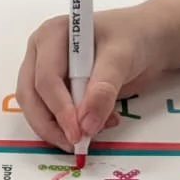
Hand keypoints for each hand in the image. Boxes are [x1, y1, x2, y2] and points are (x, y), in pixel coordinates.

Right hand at [16, 5, 171, 151]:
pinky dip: (70, 126)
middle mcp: (41, 53)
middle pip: (31, 96)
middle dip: (50, 125)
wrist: (148, 40)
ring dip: (60, 127)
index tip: (78, 133)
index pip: (46, 78)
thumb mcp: (121, 59)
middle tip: (76, 144)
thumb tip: (86, 125)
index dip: (60, 109)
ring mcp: (46, 71)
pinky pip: (52, 113)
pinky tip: (98, 124)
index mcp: (51, 35)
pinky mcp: (57, 90)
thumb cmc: (133, 38)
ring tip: (94, 132)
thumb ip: (103, 90)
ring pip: (37, 108)